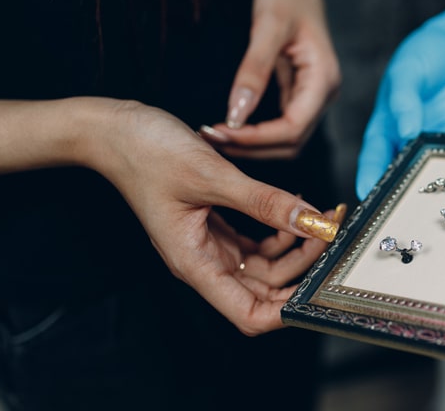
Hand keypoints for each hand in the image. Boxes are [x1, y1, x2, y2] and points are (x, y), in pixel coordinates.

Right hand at [92, 100, 340, 334]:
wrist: (113, 131)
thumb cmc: (146, 153)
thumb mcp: (212, 176)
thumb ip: (264, 202)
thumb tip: (311, 221)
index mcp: (195, 263)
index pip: (248, 314)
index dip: (286, 312)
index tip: (319, 288)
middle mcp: (204, 261)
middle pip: (266, 289)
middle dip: (303, 268)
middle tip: (331, 232)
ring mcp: (210, 244)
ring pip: (266, 264)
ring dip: (297, 246)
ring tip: (322, 215)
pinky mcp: (215, 225)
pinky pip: (257, 241)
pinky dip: (281, 229)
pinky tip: (297, 209)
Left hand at [201, 0, 339, 158]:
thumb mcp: (268, 25)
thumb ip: (254, 70)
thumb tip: (236, 113)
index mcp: (323, 79)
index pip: (293, 129)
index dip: (258, 139)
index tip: (221, 132)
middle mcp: (323, 94)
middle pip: (291, 143)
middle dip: (252, 146)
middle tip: (210, 138)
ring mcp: (313, 95)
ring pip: (286, 140)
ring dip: (253, 144)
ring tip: (216, 135)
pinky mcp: (300, 93)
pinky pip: (281, 125)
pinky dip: (257, 132)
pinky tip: (231, 126)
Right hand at [354, 0, 444, 198]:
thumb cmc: (427, 55)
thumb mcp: (409, 70)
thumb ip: (404, 99)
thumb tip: (405, 131)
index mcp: (386, 126)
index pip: (374, 159)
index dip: (369, 179)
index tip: (367, 199)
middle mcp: (408, 141)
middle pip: (400, 174)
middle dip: (399, 194)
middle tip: (399, 212)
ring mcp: (435, 144)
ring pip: (430, 173)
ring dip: (431, 189)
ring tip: (431, 205)